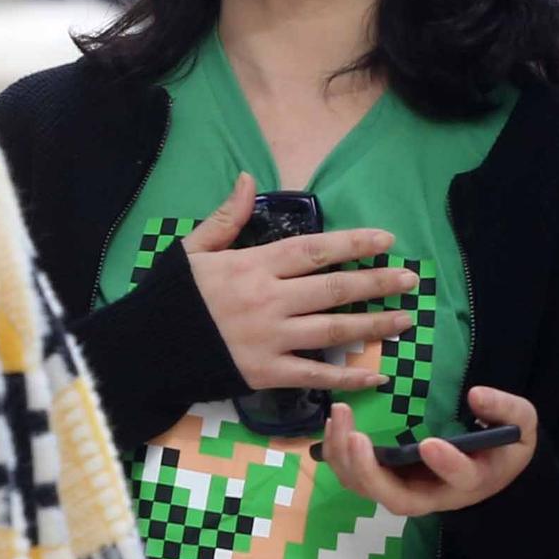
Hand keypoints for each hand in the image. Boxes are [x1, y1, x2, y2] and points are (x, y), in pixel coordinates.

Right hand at [182, 174, 414, 396]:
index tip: (387, 241)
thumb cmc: (170, 296)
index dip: (353, 244)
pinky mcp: (266, 373)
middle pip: (334, 290)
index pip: (314, 250)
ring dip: (374, 326)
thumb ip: (227, 217)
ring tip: (406, 321)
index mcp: (253, 266)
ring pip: (333, 331)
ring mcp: (270, 338)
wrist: (146, 348)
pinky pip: (315, 375)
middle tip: (412, 281)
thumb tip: (249, 179)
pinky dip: (347, 379)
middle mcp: (269, 300)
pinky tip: (376, 377)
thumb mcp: (193, 249)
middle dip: (377, 284)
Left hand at [318, 383, 539, 516]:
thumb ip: (506, 410)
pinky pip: (356, 476)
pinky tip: (334, 424)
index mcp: (472, 480)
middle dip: (370, 470)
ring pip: (368, 489)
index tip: (431, 443)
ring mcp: (407, 491)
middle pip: (396, 498)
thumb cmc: (504, 448)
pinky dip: (340, 454)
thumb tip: (477, 395)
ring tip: (339, 419)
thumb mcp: (521, 426)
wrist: (491, 471)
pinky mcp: (388, 480)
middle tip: (355, 435)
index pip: (461, 478)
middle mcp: (434, 495)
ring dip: (347, 459)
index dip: (446, 464)